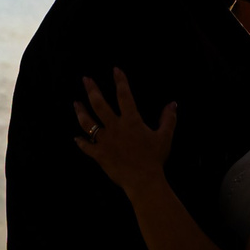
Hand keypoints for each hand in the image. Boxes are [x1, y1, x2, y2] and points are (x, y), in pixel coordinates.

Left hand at [73, 68, 175, 195]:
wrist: (143, 179)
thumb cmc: (155, 158)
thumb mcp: (165, 137)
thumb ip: (168, 119)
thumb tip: (173, 104)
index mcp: (131, 121)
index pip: (124, 95)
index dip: (120, 81)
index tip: (115, 70)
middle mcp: (115, 127)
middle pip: (99, 104)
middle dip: (92, 90)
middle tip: (85, 79)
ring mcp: (105, 141)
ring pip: (88, 123)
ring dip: (81, 112)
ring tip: (76, 103)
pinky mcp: (99, 155)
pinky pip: (86, 147)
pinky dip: (81, 143)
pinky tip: (76, 138)